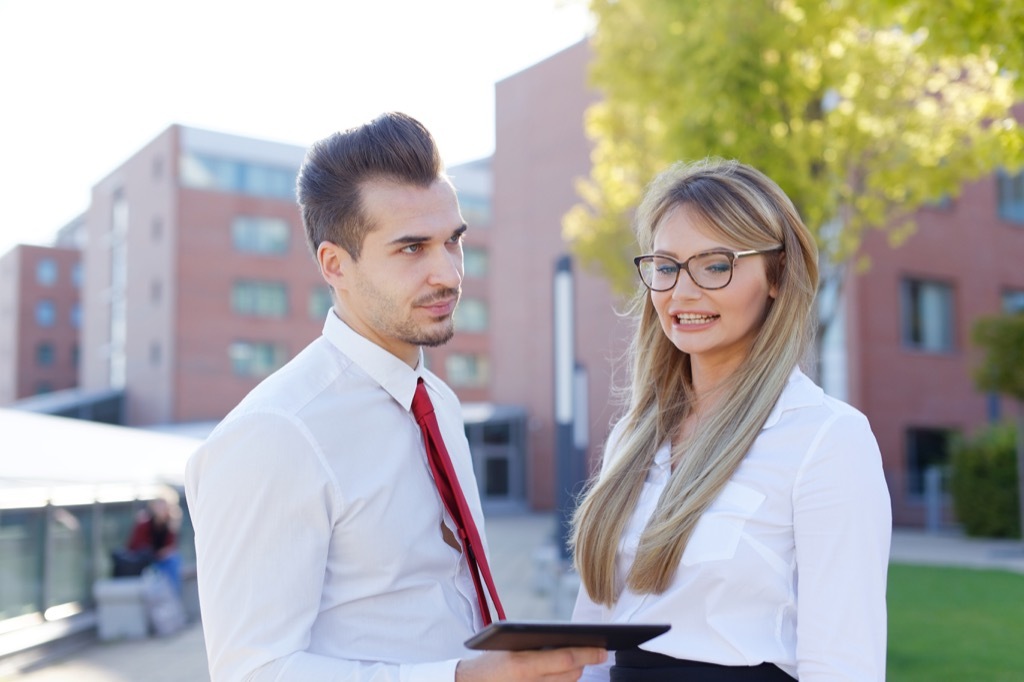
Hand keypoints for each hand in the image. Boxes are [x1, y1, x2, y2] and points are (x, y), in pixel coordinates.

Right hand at [455, 648, 606, 681]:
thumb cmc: (489, 662)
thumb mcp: (509, 646)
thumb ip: (535, 644)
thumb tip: (566, 638)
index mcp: (524, 665)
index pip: (566, 659)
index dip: (588, 654)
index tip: (603, 648)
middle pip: (571, 675)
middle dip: (585, 663)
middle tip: (597, 652)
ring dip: (575, 673)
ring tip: (581, 661)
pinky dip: (562, 681)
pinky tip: (566, 672)